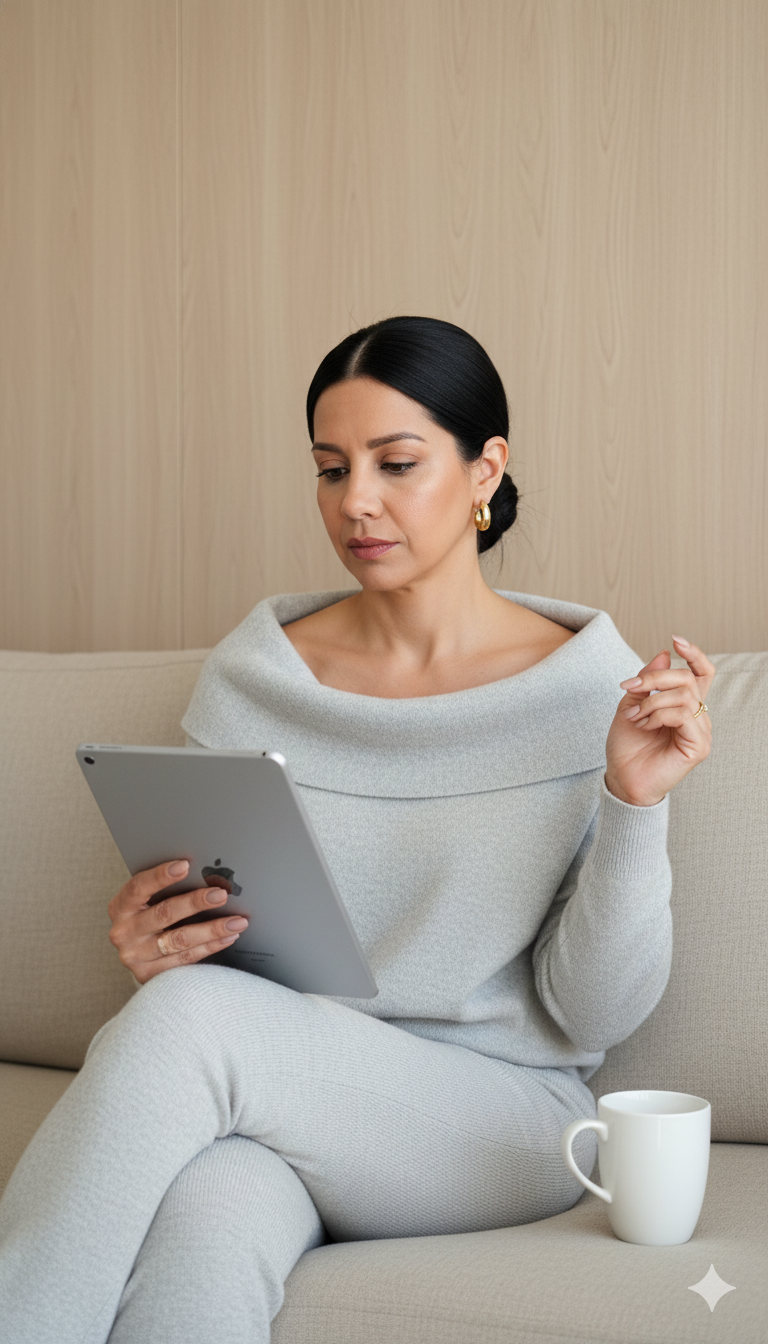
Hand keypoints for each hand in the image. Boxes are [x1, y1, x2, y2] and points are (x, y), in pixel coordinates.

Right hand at [108, 860, 248, 983]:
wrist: (139, 955)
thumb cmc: (150, 917)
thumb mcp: (149, 902)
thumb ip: (167, 890)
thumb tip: (206, 874)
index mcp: (121, 906)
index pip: (139, 887)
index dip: (161, 876)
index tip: (185, 865)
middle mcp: (124, 932)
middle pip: (164, 914)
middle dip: (195, 903)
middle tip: (221, 895)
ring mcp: (135, 956)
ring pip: (179, 940)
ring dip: (212, 929)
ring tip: (236, 921)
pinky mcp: (149, 974)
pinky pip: (186, 959)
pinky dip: (210, 946)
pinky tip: (228, 937)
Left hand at [604, 637, 714, 806]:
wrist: (621, 778)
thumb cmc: (627, 745)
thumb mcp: (631, 704)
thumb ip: (648, 681)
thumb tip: (665, 654)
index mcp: (684, 705)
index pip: (701, 674)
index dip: (694, 654)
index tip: (675, 640)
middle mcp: (697, 716)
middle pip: (688, 679)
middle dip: (656, 677)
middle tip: (631, 686)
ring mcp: (701, 731)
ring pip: (684, 696)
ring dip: (652, 701)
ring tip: (635, 716)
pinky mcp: (699, 746)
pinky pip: (683, 715)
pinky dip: (659, 715)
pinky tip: (645, 725)